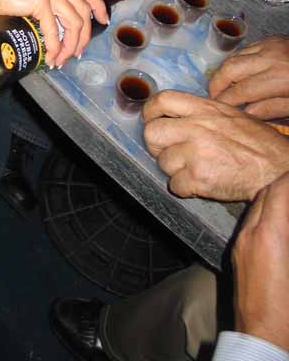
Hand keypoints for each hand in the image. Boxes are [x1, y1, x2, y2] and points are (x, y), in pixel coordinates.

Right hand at [0, 0, 108, 67]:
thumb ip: (43, 1)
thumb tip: (51, 25)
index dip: (98, 6)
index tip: (103, 21)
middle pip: (82, 11)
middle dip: (82, 37)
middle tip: (77, 53)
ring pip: (73, 22)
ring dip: (69, 46)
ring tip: (61, 59)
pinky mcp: (39, 0)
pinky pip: (53, 30)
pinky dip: (54, 46)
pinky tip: (51, 56)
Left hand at [143, 90, 288, 200]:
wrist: (277, 168)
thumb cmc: (257, 142)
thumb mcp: (229, 114)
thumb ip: (200, 113)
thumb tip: (173, 116)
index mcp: (204, 109)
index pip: (161, 100)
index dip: (150, 112)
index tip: (152, 120)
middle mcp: (196, 127)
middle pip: (151, 133)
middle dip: (156, 144)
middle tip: (170, 150)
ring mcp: (196, 153)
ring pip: (162, 162)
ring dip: (173, 169)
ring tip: (192, 168)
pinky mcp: (199, 178)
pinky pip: (175, 185)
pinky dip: (184, 188)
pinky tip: (198, 183)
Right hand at [209, 36, 288, 119]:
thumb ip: (272, 109)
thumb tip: (245, 114)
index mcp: (279, 78)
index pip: (241, 91)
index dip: (226, 101)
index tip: (218, 111)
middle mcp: (270, 58)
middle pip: (230, 69)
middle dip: (217, 84)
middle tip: (214, 98)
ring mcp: (270, 45)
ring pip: (235, 57)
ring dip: (224, 72)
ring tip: (222, 87)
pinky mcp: (272, 39)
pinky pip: (246, 49)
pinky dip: (237, 61)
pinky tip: (237, 73)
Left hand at [232, 172, 288, 349]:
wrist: (263, 336)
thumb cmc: (288, 308)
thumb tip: (287, 216)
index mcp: (270, 235)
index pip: (279, 191)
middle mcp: (250, 234)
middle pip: (265, 195)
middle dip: (283, 186)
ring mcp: (241, 244)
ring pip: (255, 208)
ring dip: (273, 199)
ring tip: (288, 201)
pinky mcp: (237, 255)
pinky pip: (250, 224)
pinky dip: (265, 216)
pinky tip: (279, 224)